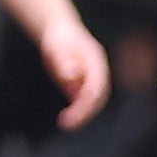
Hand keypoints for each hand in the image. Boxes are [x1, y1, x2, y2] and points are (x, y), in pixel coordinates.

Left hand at [40, 14, 110, 129]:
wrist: (60, 33)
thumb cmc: (59, 39)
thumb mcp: (58, 47)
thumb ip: (65, 61)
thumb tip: (72, 75)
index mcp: (96, 62)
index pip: (97, 85)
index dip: (88, 100)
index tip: (75, 112)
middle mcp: (98, 73)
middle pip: (99, 97)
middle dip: (86, 112)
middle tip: (68, 124)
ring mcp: (92, 80)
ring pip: (94, 102)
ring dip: (82, 115)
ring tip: (65, 124)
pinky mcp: (83, 86)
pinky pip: (84, 102)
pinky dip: (78, 112)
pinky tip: (65, 119)